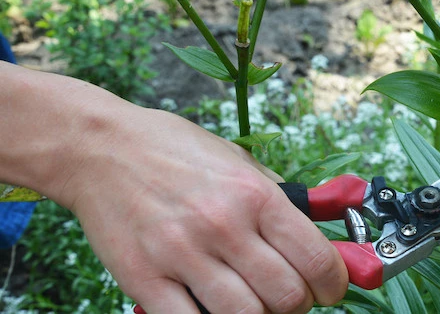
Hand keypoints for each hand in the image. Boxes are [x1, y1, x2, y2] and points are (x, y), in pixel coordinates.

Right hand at [60, 105, 347, 313]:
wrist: (100, 147)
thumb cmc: (174, 151)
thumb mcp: (238, 161)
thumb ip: (279, 197)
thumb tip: (320, 230)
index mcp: (255, 194)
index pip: (316, 258)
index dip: (334, 284)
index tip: (331, 290)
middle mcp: (224, 224)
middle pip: (287, 296)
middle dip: (298, 305)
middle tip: (291, 298)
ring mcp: (182, 254)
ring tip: (255, 304)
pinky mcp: (144, 279)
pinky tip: (213, 309)